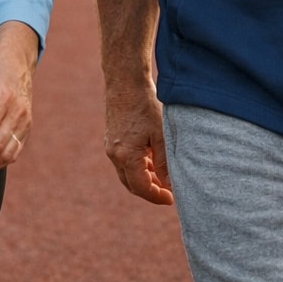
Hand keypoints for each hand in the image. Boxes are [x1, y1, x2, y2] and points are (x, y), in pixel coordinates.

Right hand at [103, 84, 173, 204]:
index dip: (157, 197)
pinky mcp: (111, 140)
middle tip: (169, 191)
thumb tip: (170, 185)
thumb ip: (164, 163)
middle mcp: (114, 155)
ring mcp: (110, 148)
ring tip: (163, 176)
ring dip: (144, 179)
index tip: (172, 199)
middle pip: (132, 185)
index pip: (141, 188)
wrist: (125, 83)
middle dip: (150, 191)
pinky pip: (124, 162)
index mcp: (126, 157)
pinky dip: (137, 167)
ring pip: (127, 174)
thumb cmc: (145, 106)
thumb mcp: (160, 135)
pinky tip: (152, 161)